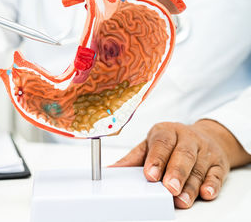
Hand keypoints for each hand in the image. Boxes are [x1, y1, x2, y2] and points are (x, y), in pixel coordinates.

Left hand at [110, 120, 250, 208]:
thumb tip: (111, 170)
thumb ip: (133, 159)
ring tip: (182, 199)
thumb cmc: (171, 143)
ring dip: (190, 185)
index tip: (150, 174)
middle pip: (183, 155)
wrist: (204, 136)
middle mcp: (188, 138)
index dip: (156, 159)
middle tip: (168, 187)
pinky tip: (206, 192)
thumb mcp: (149, 145)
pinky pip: (217, 174)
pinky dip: (212, 184)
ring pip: (198, 168)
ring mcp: (205, 150)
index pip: (162, 143)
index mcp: (167, 131)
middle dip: (176, 172)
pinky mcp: (219, 164)